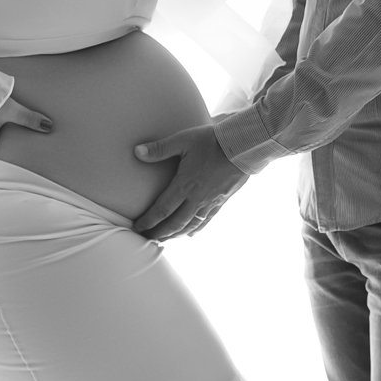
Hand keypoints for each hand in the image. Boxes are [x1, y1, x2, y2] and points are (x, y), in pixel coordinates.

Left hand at [132, 124, 246, 239]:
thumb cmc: (212, 141)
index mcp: (184, 185)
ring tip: (164, 240)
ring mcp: (210, 203)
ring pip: (189, 226)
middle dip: (159, 233)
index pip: (162, 210)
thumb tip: (137, 152)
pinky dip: (194, 230)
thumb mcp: (183, 140)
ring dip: (175, 235)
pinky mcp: (221, 202)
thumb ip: (160, 149)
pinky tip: (189, 235)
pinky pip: (205, 222)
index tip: (137, 228)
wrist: (244, 147)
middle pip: (174, 224)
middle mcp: (196, 199)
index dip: (148, 221)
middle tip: (146, 238)